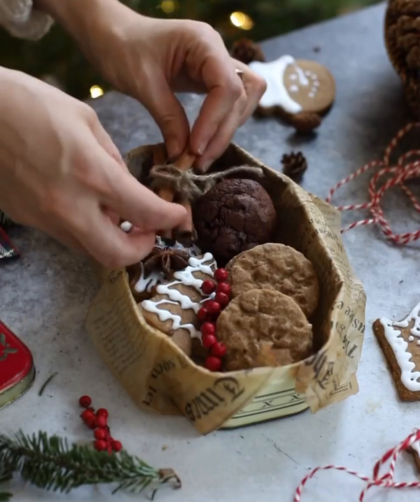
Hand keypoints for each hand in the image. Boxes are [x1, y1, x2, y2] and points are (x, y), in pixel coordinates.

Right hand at [0, 68, 185, 266]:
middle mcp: (70, 206)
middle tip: (149, 229)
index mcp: (92, 174)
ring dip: (114, 240)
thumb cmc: (28, 103)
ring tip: (120, 215)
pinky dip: (88, 230)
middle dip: (142, 248)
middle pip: (118, 256)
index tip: (179, 214)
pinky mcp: (29, 220)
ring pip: (91, 251)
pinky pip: (68, 237)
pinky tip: (87, 206)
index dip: (170, 219)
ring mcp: (46, 218)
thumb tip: (127, 184)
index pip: (146, 214)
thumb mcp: (85, 119)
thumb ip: (113, 157)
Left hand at [38, 0, 265, 171]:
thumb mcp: (142, 83)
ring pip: (242, 102)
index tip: (195, 150)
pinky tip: (204, 144)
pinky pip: (229, 105)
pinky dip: (221, 126)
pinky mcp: (210, 81)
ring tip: (202, 157)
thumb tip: (182, 155)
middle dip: (221, 133)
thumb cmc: (121, 47)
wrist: (110, 34)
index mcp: (203, 43)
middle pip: (240, 98)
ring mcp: (217, 66)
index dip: (214, 122)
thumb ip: (167, 117)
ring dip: (227, 131)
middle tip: (198, 162)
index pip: (227, 86)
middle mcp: (217, 53)